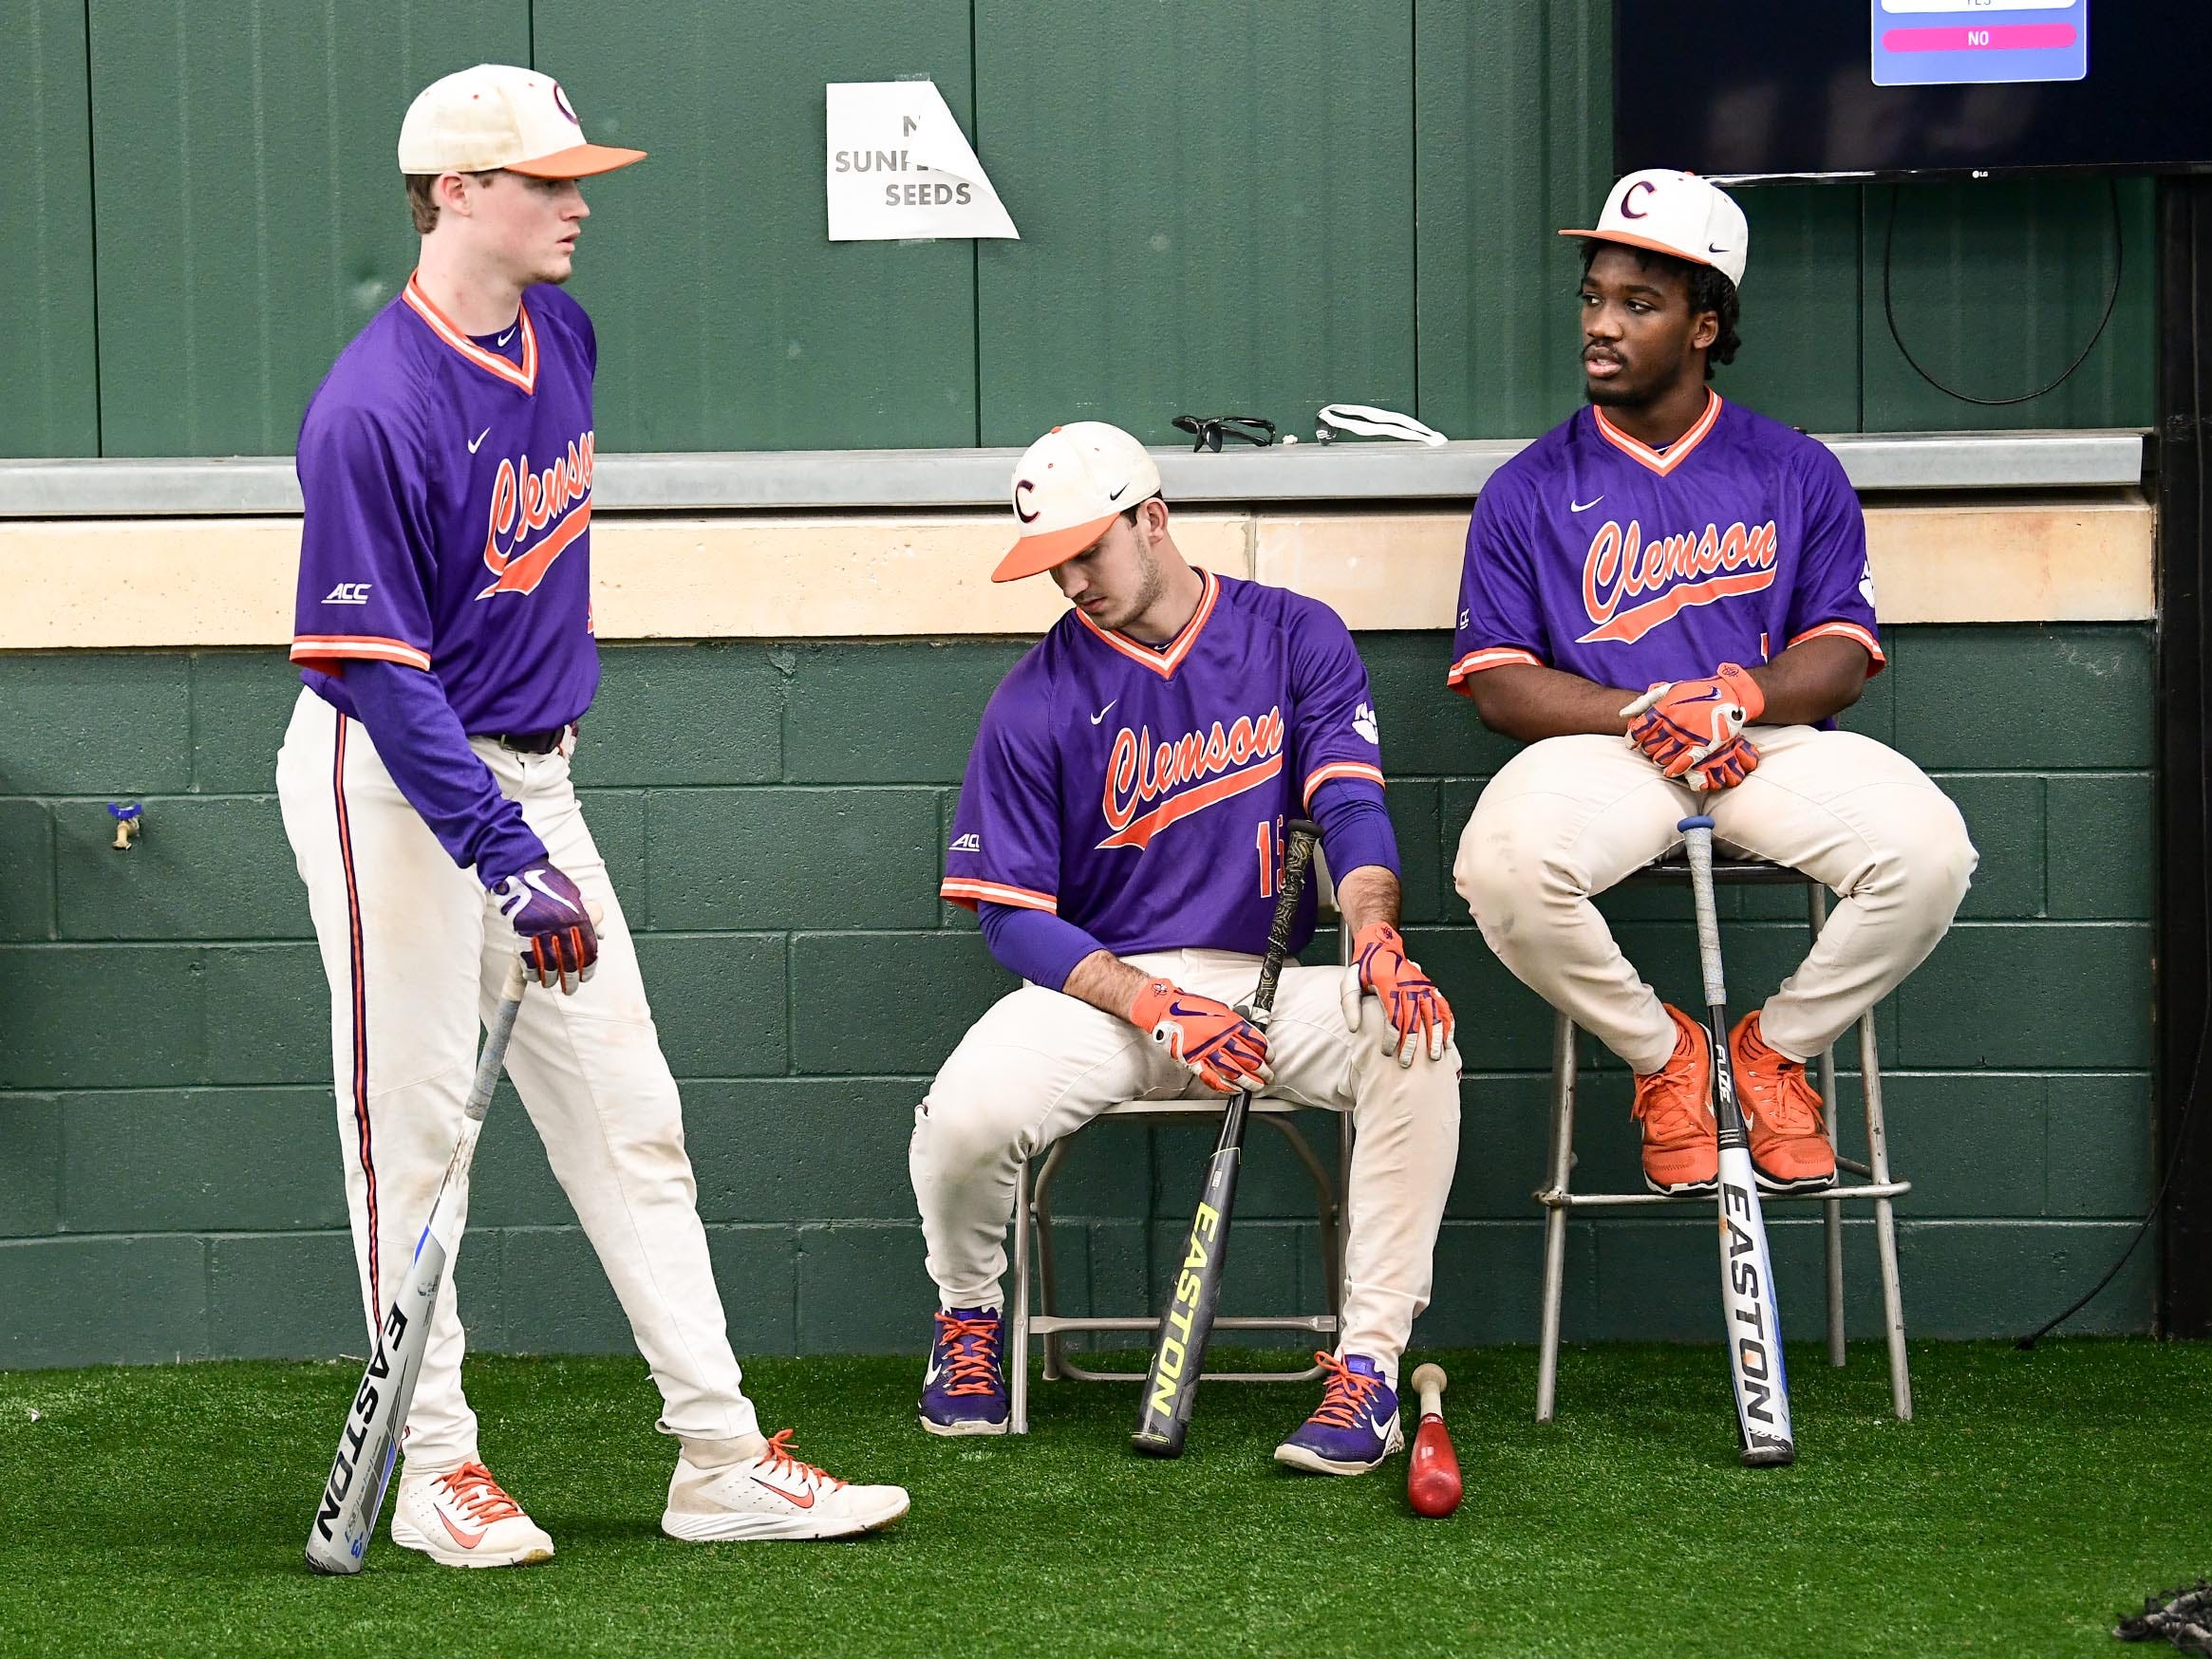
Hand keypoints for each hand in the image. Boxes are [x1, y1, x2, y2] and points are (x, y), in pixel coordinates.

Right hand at [491, 865, 598, 992]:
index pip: (588, 951)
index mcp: (578, 917)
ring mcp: (541, 930)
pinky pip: (528, 959)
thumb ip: (588, 916)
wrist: (522, 872)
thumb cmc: (551, 884)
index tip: (586, 978)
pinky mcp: (522, 932)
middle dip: (570, 980)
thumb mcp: (576, 896)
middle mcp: (561, 926)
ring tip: (551, 984)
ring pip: (547, 964)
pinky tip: (534, 977)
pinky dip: (531, 971)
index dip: (588, 968)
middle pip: (569, 962)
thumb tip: (600, 935)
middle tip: (570, 990)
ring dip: (550, 978)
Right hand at [1129, 980, 1271, 1093]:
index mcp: (1230, 1022)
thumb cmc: (1191, 1007)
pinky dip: (1226, 1087)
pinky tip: (1235, 1090)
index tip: (1270, 1058)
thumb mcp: (1221, 1008)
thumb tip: (1248, 1036)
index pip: (1256, 1041)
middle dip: (1262, 1070)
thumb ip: (1235, 1023)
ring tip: (1257, 1086)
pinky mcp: (1194, 1061)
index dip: (1267, 1052)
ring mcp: (1208, 1051)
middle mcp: (1221, 1038)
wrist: (1165, 1009)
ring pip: (1234, 1072)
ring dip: (1249, 1082)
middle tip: (1268, 1075)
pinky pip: (1214, 1078)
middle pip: (1248, 1059)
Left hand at [1339, 922, 1453, 1064]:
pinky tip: (1448, 1039)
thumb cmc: (1366, 966)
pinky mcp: (1430, 987)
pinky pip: (1443, 1006)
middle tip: (1406, 1062)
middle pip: (1414, 1019)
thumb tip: (1353, 1028)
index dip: (1392, 1036)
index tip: (1387, 1051)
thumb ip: (1350, 1004)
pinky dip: (1448, 1024)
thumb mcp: (1350, 981)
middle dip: (1411, 1044)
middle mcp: (1409, 984)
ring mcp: (1422, 985)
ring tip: (1435, 1055)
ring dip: (1435, 1037)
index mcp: (1389, 982)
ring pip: (1434, 1014)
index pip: (1393, 1015)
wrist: (1382, 945)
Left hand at [1620, 662, 1764, 779]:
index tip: (1632, 742)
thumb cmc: (1696, 691)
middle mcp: (1675, 722)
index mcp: (1665, 707)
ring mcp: (1690, 735)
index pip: (1639, 729)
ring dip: (1658, 759)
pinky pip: (1683, 764)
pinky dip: (1673, 770)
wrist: (1730, 694)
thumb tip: (1623, 714)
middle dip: (1646, 749)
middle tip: (1648, 748)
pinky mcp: (1704, 745)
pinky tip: (1669, 770)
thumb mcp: (1670, 689)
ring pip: (1663, 757)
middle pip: (1649, 745)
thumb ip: (1645, 701)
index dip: (1632, 738)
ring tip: (1659, 757)